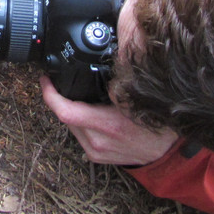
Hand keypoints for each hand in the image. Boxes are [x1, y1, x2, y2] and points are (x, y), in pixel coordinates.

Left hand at [40, 76, 177, 165]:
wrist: (168, 154)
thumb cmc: (159, 124)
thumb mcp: (142, 98)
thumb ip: (123, 81)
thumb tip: (113, 57)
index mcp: (108, 124)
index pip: (66, 110)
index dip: (50, 94)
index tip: (46, 79)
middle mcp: (98, 140)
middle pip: (66, 115)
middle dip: (62, 98)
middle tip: (62, 83)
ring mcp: (96, 150)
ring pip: (71, 125)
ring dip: (72, 110)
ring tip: (81, 97)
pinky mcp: (96, 156)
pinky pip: (79, 135)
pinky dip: (80, 122)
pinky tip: (91, 113)